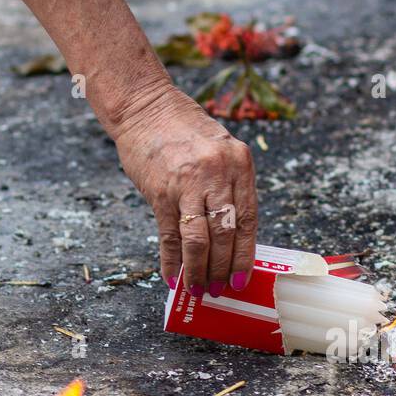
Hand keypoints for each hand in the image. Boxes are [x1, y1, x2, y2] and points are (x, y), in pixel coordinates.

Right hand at [113, 82, 256, 295]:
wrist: (146, 105)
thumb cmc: (185, 130)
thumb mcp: (221, 151)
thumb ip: (229, 187)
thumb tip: (232, 237)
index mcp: (239, 164)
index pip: (249, 220)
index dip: (245, 255)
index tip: (242, 278)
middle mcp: (217, 174)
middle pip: (225, 234)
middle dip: (223, 269)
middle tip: (221, 290)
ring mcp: (187, 183)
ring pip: (199, 240)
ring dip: (199, 270)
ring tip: (198, 289)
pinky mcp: (160, 191)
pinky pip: (170, 234)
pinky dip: (172, 259)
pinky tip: (172, 277)